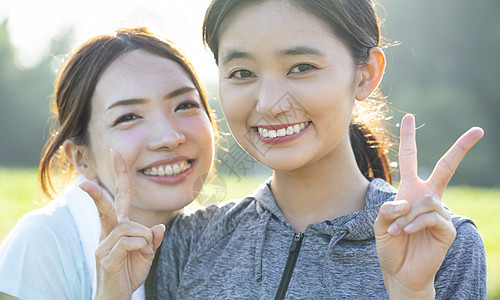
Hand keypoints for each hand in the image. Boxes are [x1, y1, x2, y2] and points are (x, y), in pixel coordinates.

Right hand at [80, 150, 164, 299]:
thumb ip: (152, 240)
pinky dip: (141, 247)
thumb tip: (158, 228)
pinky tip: (137, 258)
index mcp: (118, 228)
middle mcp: (108, 233)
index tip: (117, 154)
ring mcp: (103, 245)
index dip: (120, 175)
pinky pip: (130, 242)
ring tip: (142, 254)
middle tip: (83, 180)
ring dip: (144, 239)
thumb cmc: (129, 275)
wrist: (117, 299)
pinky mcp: (106, 258)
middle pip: (106, 206)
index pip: (119, 197)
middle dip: (95, 191)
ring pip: (130, 227)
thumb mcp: (147, 255)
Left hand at [374, 114, 483, 298]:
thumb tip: (407, 201)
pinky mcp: (447, 228)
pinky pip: (430, 217)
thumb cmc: (391, 245)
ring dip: (407, 216)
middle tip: (478, 130)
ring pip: (426, 201)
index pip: (410, 159)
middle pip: (445, 167)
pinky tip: (407, 233)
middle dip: (461, 148)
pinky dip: (414, 224)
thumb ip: (388, 209)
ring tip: (399, 231)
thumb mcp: (380, 223)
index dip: (408, 138)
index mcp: (411, 190)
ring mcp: (440, 212)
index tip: (409, 116)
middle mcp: (428, 197)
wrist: (399, 271)